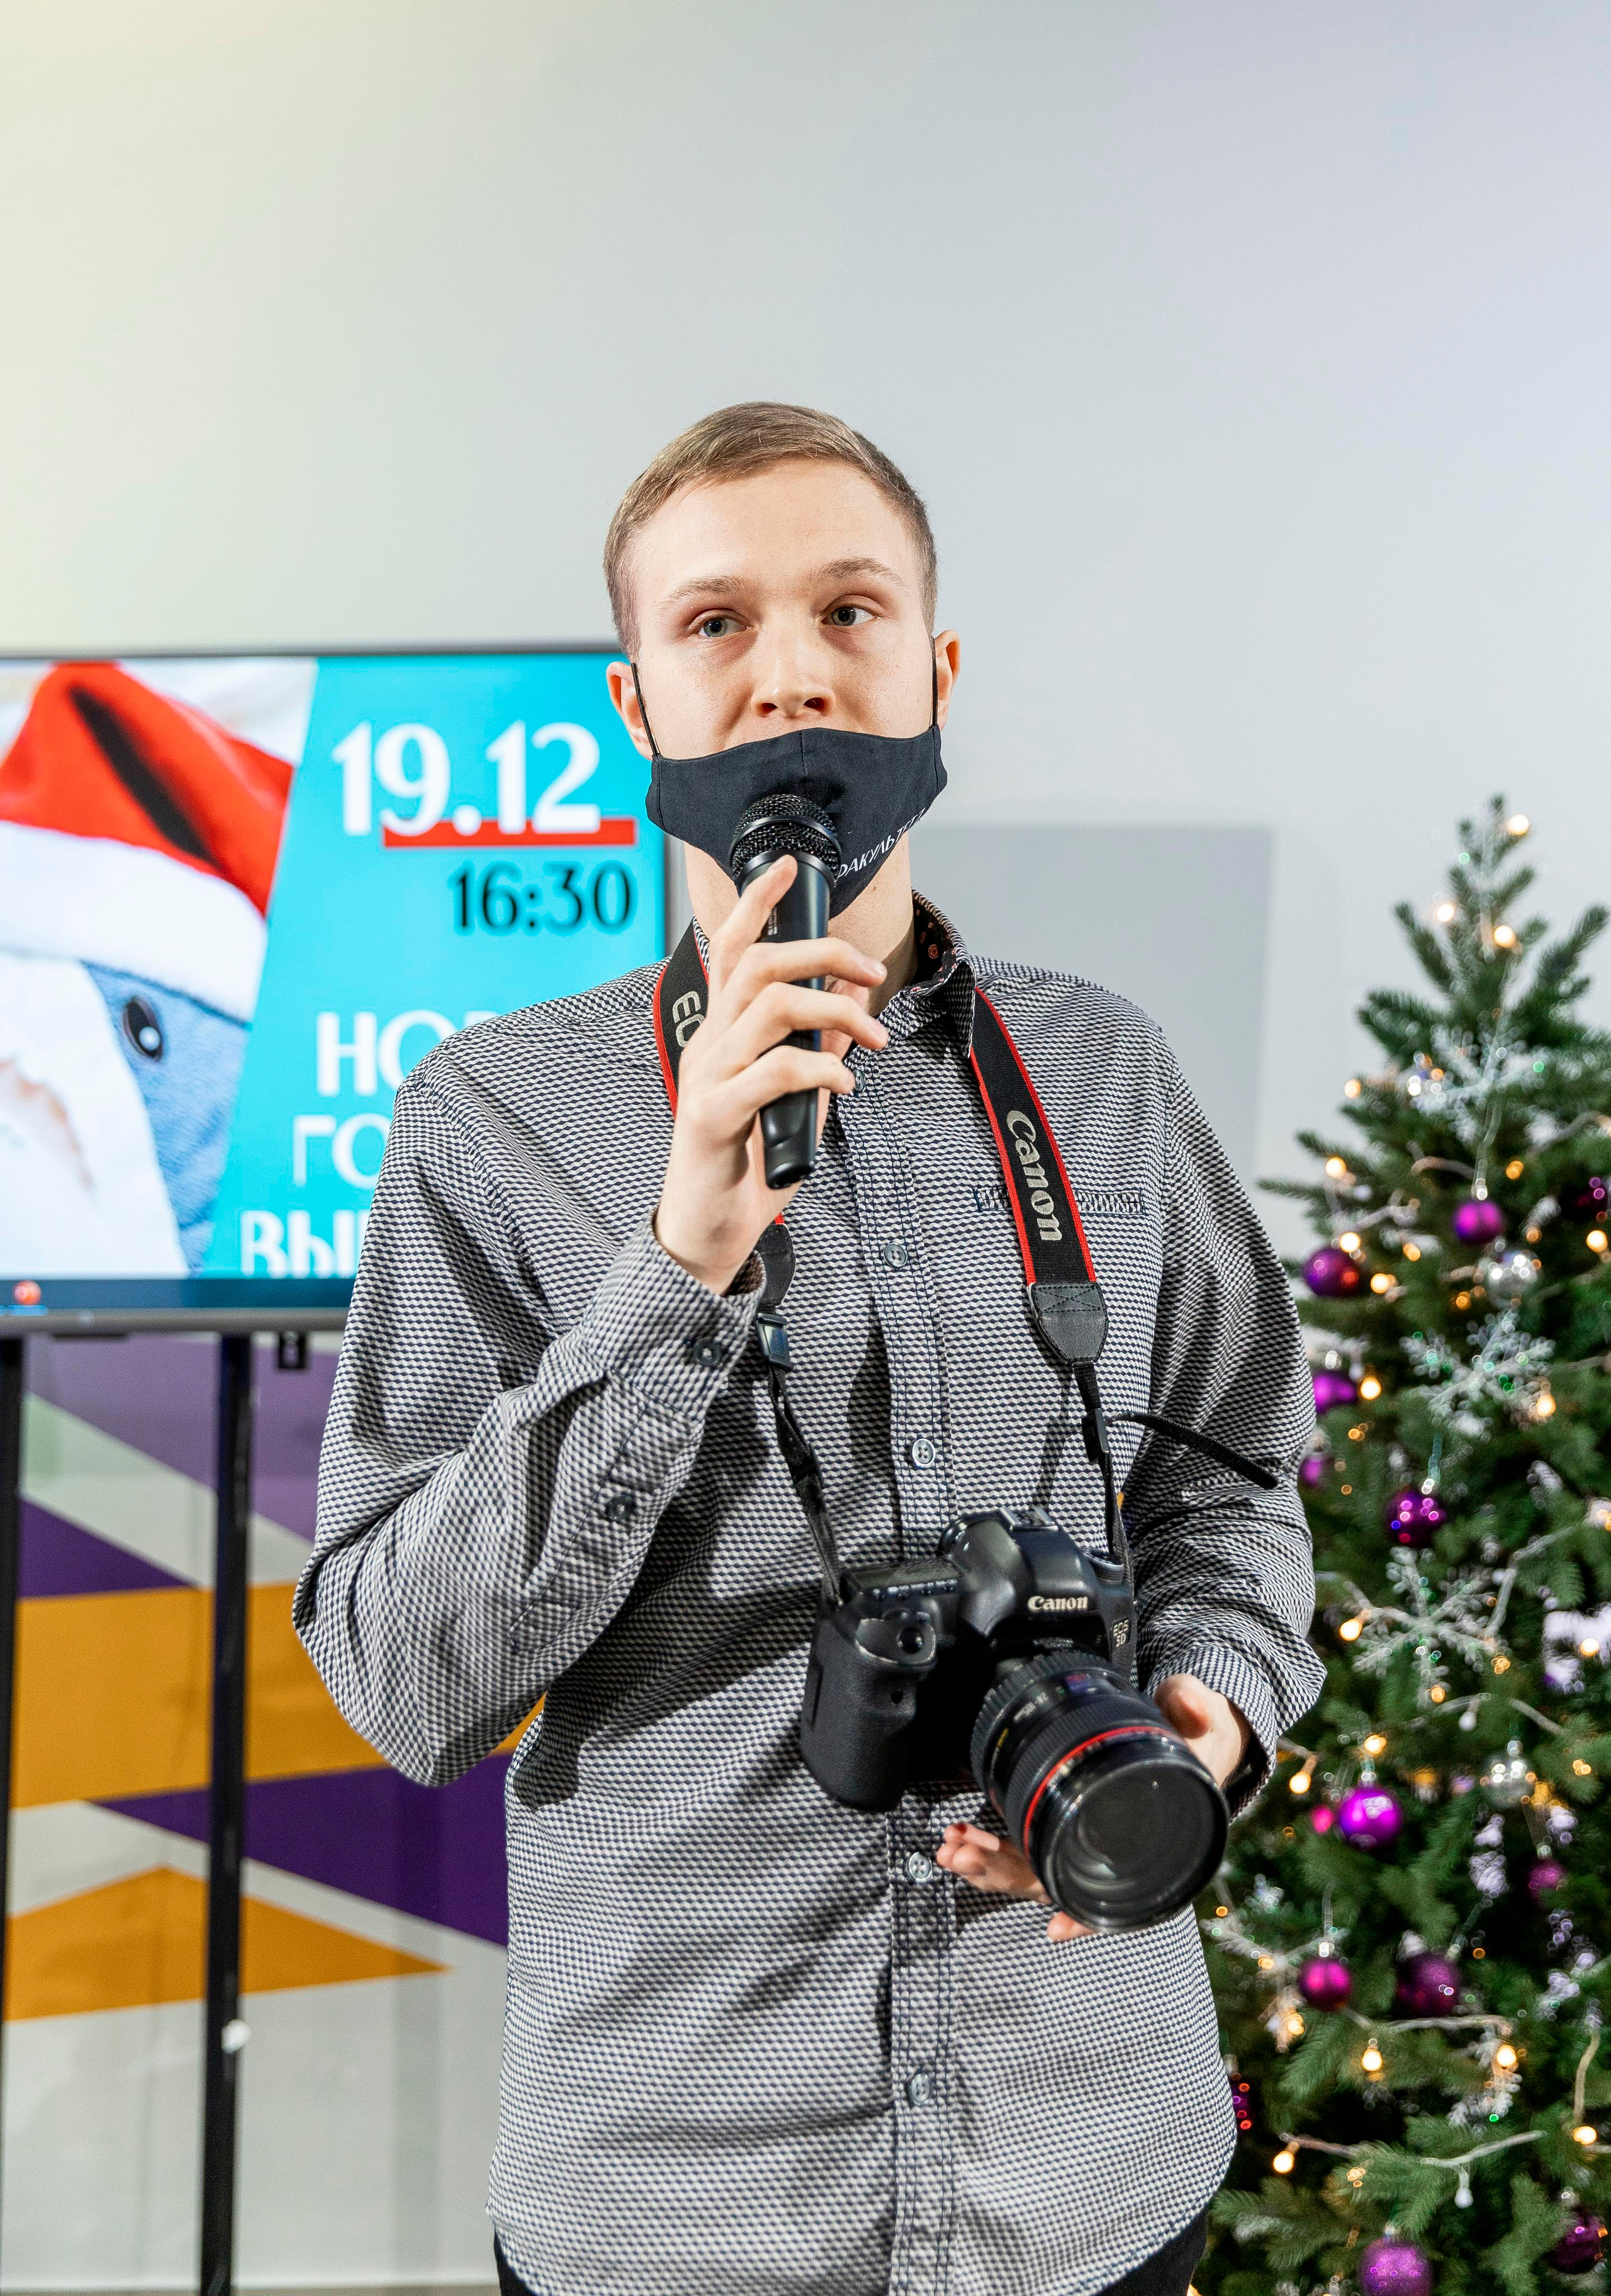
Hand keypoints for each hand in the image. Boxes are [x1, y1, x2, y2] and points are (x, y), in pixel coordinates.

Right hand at [654, 857, 888, 1294]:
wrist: (708, 1230)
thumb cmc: (748, 1162)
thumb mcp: (794, 1096)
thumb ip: (818, 1047)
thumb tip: (853, 997)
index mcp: (722, 1033)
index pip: (731, 948)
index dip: (757, 902)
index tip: (790, 868)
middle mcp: (708, 1044)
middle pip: (758, 964)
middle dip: (822, 953)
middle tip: (869, 972)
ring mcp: (705, 1076)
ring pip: (769, 1008)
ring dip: (834, 1011)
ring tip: (874, 1037)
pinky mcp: (711, 1115)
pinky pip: (773, 1073)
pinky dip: (820, 1070)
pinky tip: (844, 1087)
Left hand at [933, 1680, 1248, 1944]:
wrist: (1187, 1745)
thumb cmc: (1194, 1746)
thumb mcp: (1201, 1723)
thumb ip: (1194, 1707)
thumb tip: (1197, 1708)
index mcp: (1146, 1844)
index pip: (1119, 1891)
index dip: (1089, 1914)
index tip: (1055, 1926)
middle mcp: (1109, 1856)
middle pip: (1055, 1881)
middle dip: (1005, 1873)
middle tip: (962, 1855)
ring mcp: (1080, 1844)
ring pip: (1030, 1872)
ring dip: (986, 1863)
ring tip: (949, 1847)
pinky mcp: (1059, 1829)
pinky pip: (1021, 1851)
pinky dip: (988, 1848)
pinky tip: (957, 1835)